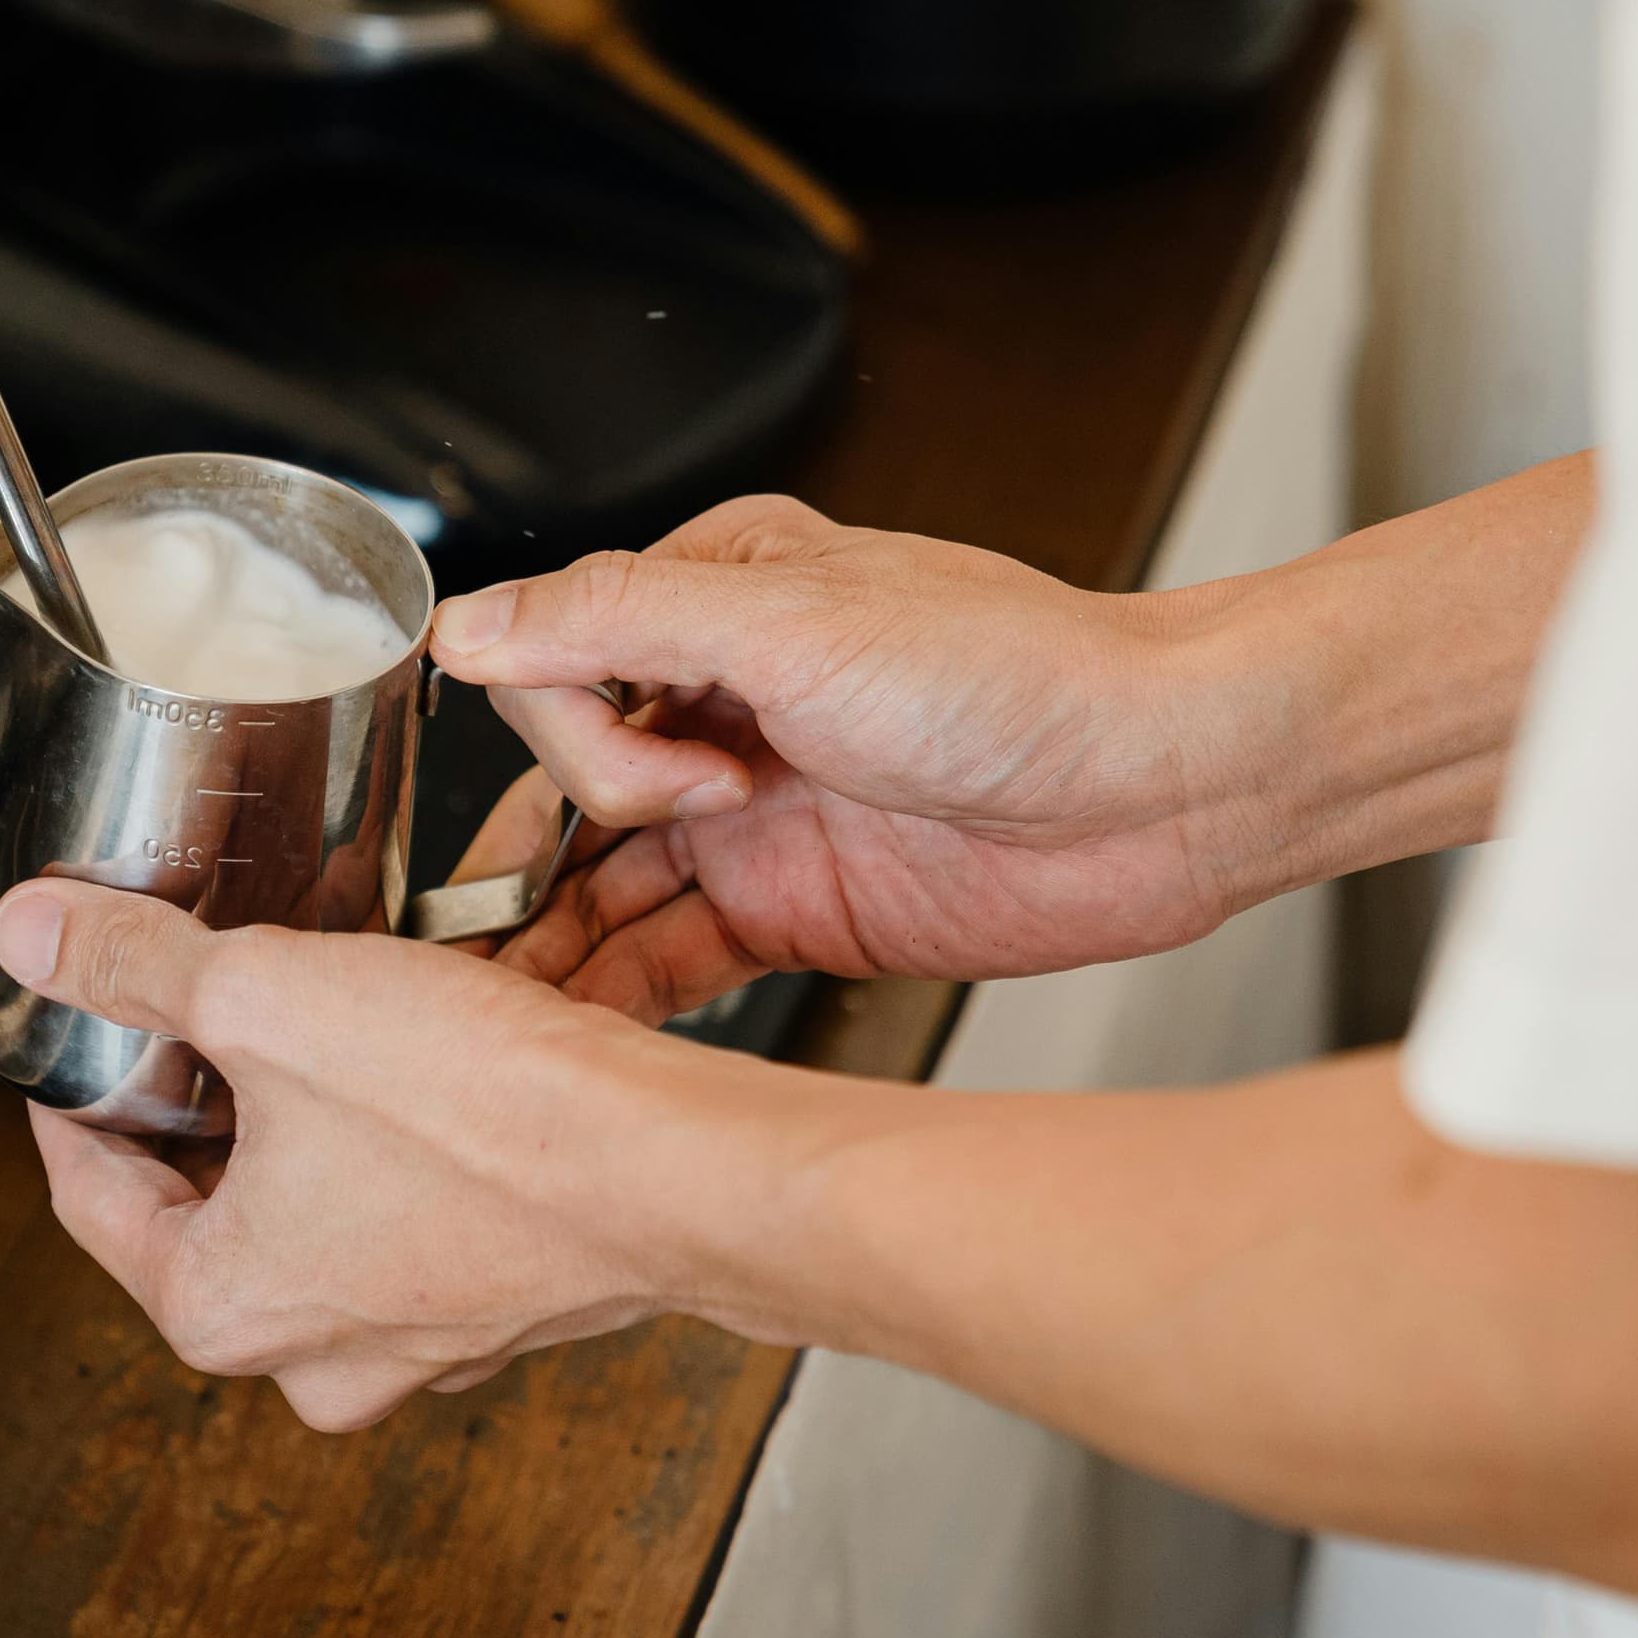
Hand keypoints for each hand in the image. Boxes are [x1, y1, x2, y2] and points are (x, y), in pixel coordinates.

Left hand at [0, 876, 734, 1430]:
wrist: (678, 1168)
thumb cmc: (487, 1115)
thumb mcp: (266, 996)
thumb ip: (134, 963)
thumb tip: (34, 934)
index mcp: (219, 1309)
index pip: (88, 1192)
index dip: (73, 1089)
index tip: (78, 1030)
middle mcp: (312, 1356)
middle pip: (199, 1204)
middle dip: (198, 1097)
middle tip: (200, 1005)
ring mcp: (413, 1344)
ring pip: (309, 1208)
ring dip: (302, 1117)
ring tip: (314, 1019)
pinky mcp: (496, 1305)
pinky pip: (405, 1216)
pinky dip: (393, 1146)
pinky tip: (416, 1064)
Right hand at [427, 495, 1276, 1017]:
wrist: (1168, 785)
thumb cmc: (1020, 673)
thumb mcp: (795, 619)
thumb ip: (617, 619)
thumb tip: (469, 624)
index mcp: (712, 599)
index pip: (556, 670)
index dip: (593, 742)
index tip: (693, 777)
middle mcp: (720, 703)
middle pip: (563, 785)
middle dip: (547, 851)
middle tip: (567, 901)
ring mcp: (753, 815)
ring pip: (602, 884)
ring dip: (550, 944)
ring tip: (498, 1018)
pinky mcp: (793, 911)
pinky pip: (666, 958)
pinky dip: (614, 997)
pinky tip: (573, 1038)